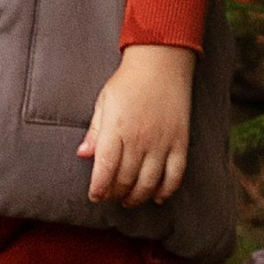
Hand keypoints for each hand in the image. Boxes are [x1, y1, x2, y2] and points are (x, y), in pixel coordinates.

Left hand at [80, 42, 194, 206]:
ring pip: (149, 182)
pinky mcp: (180, 142)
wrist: (161, 62)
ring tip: (128, 200)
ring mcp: (162, 141)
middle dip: (115, 194)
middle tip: (110, 197)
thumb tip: (83, 154)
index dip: (99, 188)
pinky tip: (157, 196)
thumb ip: (95, 131)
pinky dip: (166, 190)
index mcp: (117, 128)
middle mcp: (140, 138)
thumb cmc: (128, 82)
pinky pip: (175, 174)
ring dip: (137, 197)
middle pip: (126, 179)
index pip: (105, 168)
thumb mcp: (104, 101)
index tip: (95, 196)